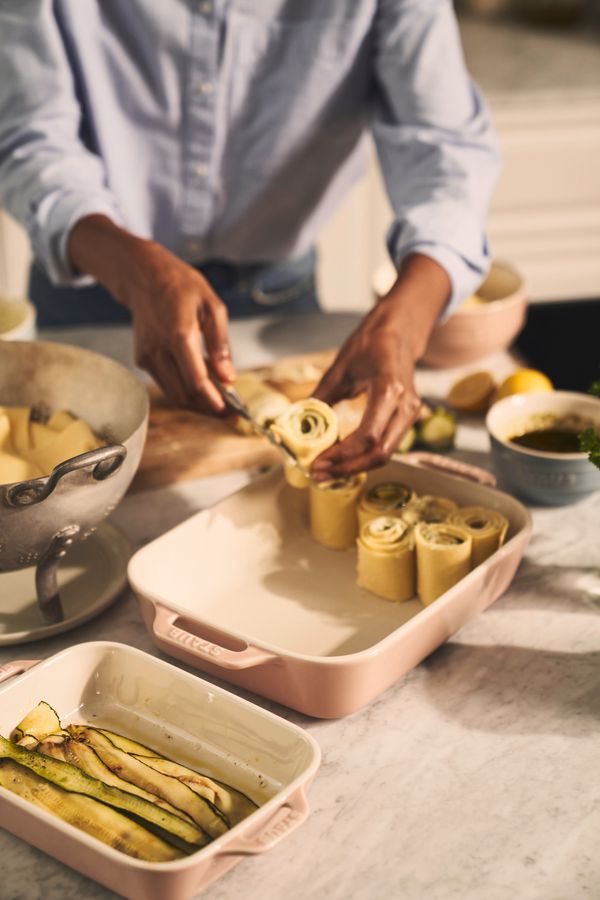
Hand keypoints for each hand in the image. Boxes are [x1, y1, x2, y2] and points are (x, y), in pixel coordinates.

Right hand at [120, 241, 234, 412]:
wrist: (144, 277)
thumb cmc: (181, 286)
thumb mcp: (212, 307)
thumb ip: (221, 345)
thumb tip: (229, 378)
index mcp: (179, 335)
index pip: (196, 381)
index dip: (214, 402)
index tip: (232, 412)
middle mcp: (159, 349)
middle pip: (184, 395)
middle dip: (208, 407)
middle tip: (231, 411)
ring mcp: (147, 356)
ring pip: (174, 394)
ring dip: (197, 401)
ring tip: (219, 397)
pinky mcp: (142, 359)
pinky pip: (166, 384)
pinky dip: (184, 388)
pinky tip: (201, 380)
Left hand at [311, 305, 420, 478]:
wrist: (399, 332)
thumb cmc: (371, 343)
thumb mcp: (341, 366)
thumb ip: (322, 396)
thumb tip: (300, 421)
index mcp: (389, 388)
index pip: (368, 436)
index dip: (342, 455)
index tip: (318, 462)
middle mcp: (405, 405)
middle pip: (380, 453)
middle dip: (348, 468)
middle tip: (319, 474)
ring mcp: (411, 413)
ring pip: (386, 454)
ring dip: (356, 466)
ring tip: (328, 470)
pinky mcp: (409, 418)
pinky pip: (388, 445)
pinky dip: (365, 456)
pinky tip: (344, 459)